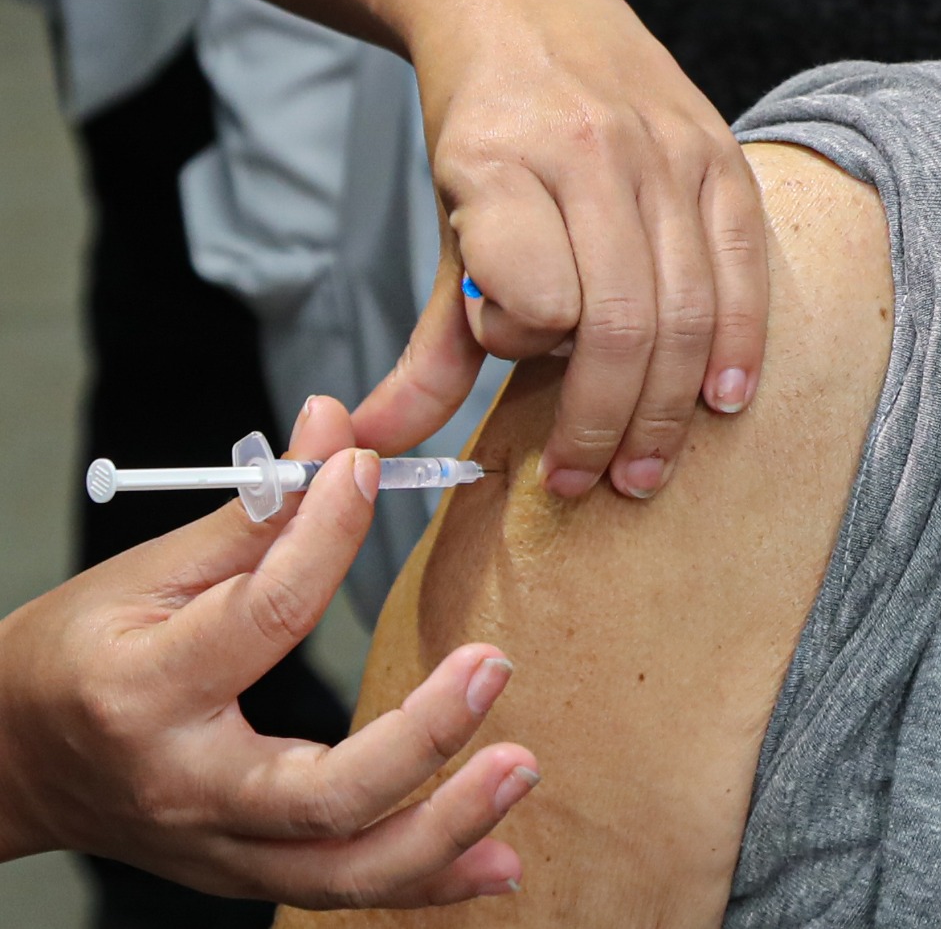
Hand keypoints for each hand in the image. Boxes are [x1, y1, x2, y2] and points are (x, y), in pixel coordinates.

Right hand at [0, 397, 537, 907]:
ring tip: (523, 768)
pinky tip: (502, 859)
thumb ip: (257, 513)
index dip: (327, 534)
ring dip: (448, 828)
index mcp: (146, 690)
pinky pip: (347, 893)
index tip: (369, 470)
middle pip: (319, 793)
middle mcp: (187, 787)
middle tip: (493, 664)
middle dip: (421, 735)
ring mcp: (220, 848)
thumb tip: (332, 426)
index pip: (263, 617)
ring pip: (346, 872)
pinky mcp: (247, 874)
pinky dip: (430, 881)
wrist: (11, 758)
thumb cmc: (81, 652)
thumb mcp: (147, 574)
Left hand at [353, 0, 768, 500]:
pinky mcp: (719, 152)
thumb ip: (427, 348)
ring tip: (646, 469)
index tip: (514, 350)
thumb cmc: (479, 129)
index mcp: (500, 164)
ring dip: (666, 410)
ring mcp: (665, 151)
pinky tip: (723, 401)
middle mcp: (590, 152)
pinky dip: (738, 344)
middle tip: (594, 484)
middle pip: (619, 327)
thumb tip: (370, 443)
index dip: (523, 348)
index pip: (533, 303)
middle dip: (605, 427)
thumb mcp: (442, 226)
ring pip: (683, 311)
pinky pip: (742, 267)